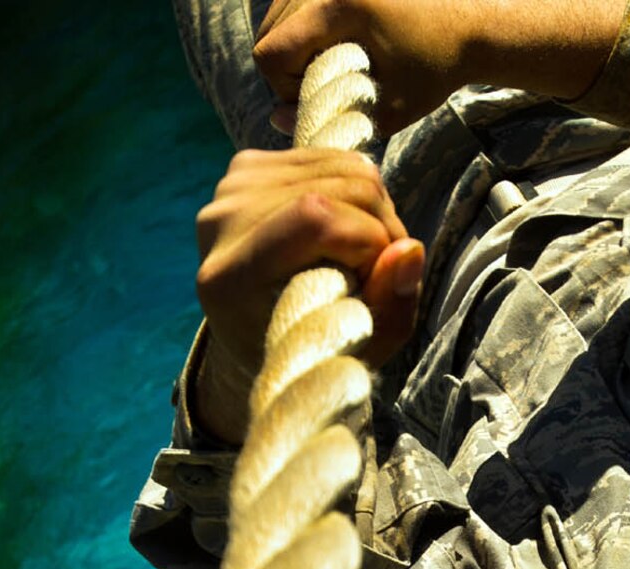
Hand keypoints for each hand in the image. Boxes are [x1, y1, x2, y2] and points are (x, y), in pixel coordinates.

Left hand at [192, 147, 425, 443]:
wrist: (254, 327)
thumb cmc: (309, 350)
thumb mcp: (360, 350)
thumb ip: (390, 310)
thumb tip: (410, 248)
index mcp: (231, 278)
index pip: (315, 218)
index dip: (367, 238)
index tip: (377, 276)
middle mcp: (219, 221)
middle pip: (336, 187)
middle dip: (382, 224)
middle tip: (381, 266)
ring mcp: (231, 186)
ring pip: (343, 167)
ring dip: (376, 208)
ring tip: (365, 249)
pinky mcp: (247, 164)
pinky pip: (332, 157)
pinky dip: (359, 188)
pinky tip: (347, 223)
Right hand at [254, 0, 475, 134]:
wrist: (469, 26)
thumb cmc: (436, 68)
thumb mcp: (394, 107)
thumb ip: (335, 118)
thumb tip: (276, 119)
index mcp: (339, 6)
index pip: (271, 51)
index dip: (284, 87)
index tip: (318, 100)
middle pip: (269, 32)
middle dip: (287, 69)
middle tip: (327, 87)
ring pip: (276, 16)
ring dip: (294, 48)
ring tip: (334, 66)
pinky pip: (293, 4)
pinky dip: (303, 30)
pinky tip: (336, 46)